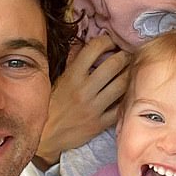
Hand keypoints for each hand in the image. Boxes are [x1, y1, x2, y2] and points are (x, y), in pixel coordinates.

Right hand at [35, 35, 130, 167]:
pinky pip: (121, 107)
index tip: (111, 41)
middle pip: (114, 65)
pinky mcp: (100, 123)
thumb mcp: (58, 80)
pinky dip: (127, 98)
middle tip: (126, 54)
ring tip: (130, 70)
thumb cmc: (51, 105)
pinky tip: (127, 93)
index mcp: (72, 76)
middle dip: (124, 55)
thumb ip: (72, 62)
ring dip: (129, 74)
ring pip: (122, 85)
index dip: (107, 40)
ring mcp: (94, 107)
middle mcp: (84, 90)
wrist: (45, 135)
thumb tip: (83, 44)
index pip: (94, 49)